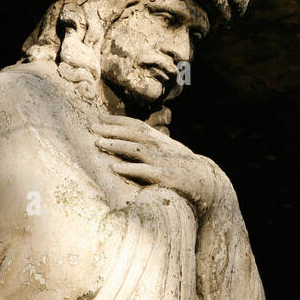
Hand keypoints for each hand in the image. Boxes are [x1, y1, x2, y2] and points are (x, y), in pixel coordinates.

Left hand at [90, 114, 227, 217]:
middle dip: (112, 129)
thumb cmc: (184, 168)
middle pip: (134, 133)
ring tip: (98, 144)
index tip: (98, 117)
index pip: (136, 125)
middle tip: (91, 126)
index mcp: (160, 140)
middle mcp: (160, 147)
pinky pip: (145, 171)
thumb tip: (128, 143)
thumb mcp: (168, 152)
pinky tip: (114, 169)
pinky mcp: (166, 177)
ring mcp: (163, 161)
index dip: (117, 120)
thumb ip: (151, 146)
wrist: (209, 183)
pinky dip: (129, 169)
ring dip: (116, 145)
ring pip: (137, 149)